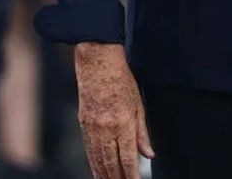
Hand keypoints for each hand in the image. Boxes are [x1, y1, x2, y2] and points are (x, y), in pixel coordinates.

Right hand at [75, 42, 153, 178]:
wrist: (97, 64)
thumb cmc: (120, 80)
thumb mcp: (138, 105)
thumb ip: (142, 133)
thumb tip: (148, 153)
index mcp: (122, 123)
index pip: (127, 158)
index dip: (131, 175)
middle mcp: (106, 128)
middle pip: (111, 162)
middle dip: (117, 178)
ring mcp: (92, 127)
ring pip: (98, 159)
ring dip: (104, 175)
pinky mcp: (83, 124)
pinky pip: (88, 149)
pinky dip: (93, 163)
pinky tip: (97, 170)